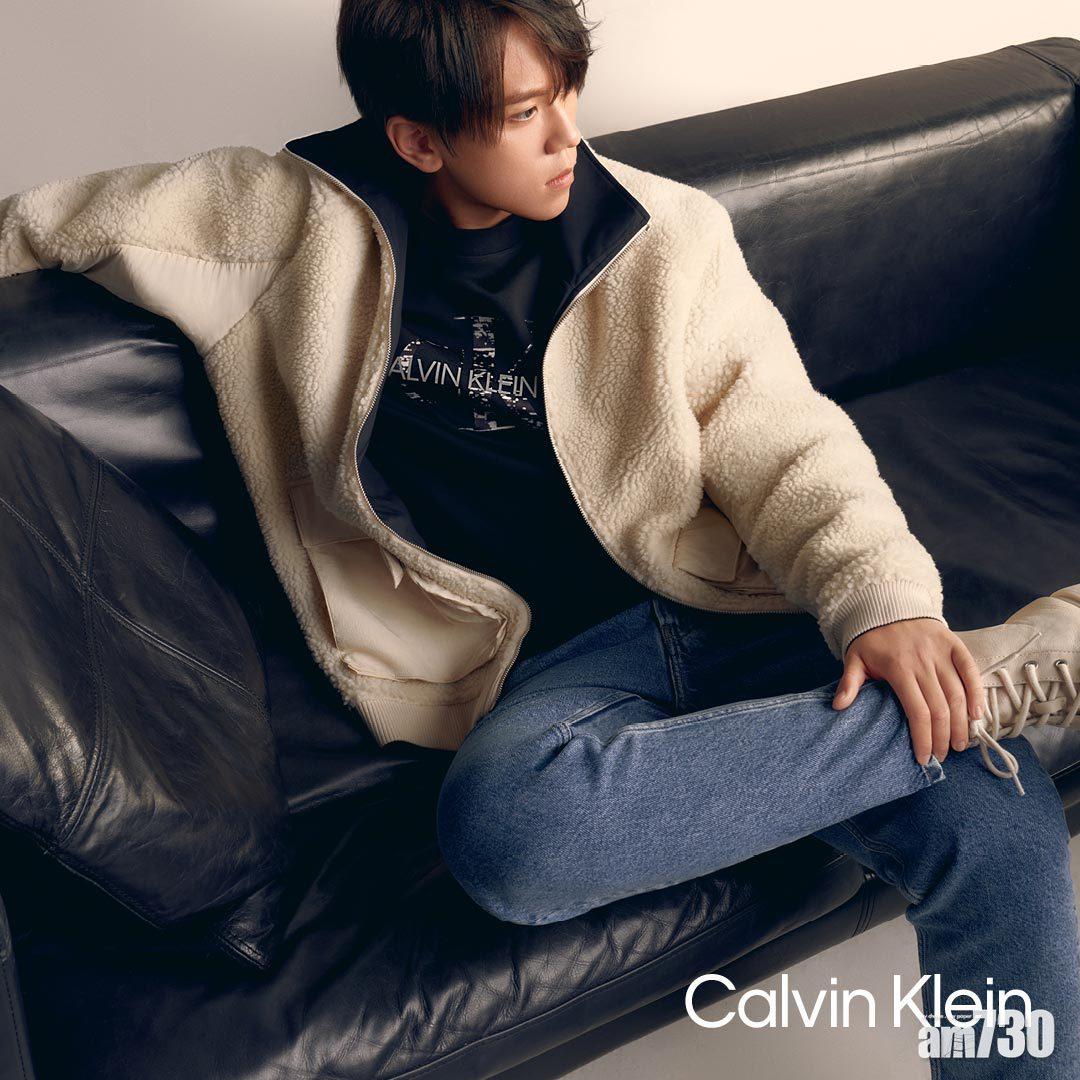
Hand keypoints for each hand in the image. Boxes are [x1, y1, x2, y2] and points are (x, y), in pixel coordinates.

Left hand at [831, 618, 985, 765]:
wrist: (887, 605)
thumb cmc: (871, 639)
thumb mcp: (854, 659)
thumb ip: (850, 683)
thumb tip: (838, 707)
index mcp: (898, 668)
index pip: (917, 711)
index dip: (923, 738)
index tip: (924, 758)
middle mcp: (923, 662)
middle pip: (940, 708)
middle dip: (944, 738)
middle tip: (943, 756)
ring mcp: (941, 653)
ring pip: (958, 693)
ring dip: (962, 723)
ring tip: (960, 744)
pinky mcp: (954, 644)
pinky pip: (970, 670)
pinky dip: (977, 693)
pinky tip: (976, 715)